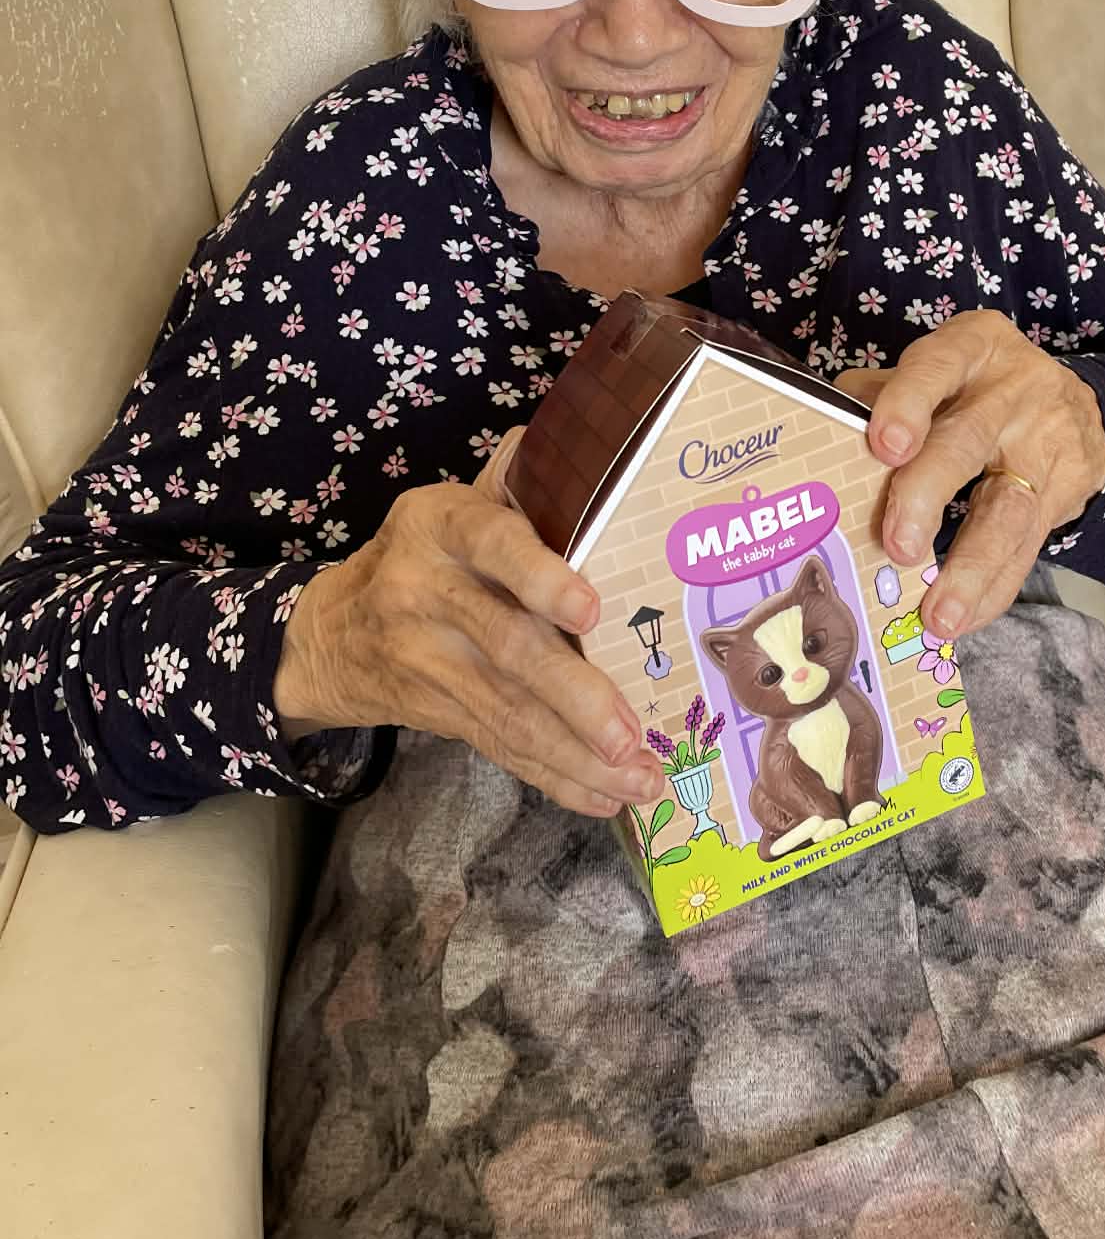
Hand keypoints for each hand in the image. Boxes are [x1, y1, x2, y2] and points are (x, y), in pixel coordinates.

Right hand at [275, 428, 666, 817]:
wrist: (330, 632)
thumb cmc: (423, 552)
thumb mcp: (450, 504)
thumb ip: (513, 481)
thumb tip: (582, 444)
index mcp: (441, 527)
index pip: (493, 545)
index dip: (540, 576)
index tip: (591, 607)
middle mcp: (429, 593)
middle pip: (508, 647)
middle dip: (573, 695)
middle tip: (630, 731)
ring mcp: (430, 662)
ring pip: (509, 712)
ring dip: (578, 753)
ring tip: (640, 775)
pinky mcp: (440, 714)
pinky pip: (502, 748)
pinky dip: (557, 777)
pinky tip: (607, 795)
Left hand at [835, 310, 1104, 641]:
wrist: (1073, 403)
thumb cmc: (976, 388)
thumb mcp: (939, 372)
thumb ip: (884, 396)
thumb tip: (826, 429)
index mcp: (972, 348)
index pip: (936, 368)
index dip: (907, 403)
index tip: (882, 445)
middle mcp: (1015, 389)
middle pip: (967, 441)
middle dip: (928, 493)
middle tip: (896, 544)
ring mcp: (1048, 441)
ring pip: (1009, 508)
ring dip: (970, 567)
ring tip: (938, 614)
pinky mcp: (1068, 489)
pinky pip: (1028, 546)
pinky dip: (993, 588)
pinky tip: (964, 618)